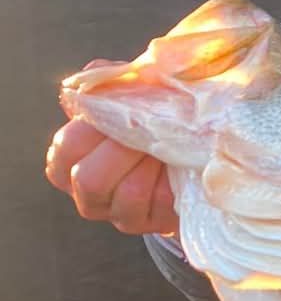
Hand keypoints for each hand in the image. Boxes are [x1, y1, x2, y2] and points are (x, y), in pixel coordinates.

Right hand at [45, 66, 175, 235]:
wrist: (193, 151)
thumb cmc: (151, 119)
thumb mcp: (127, 93)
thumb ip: (107, 82)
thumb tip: (99, 77)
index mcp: (68, 159)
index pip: (67, 146)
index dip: (95, 128)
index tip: (121, 112)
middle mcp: (86, 192)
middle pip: (88, 179)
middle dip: (123, 150)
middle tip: (146, 131)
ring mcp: (118, 214)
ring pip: (127, 193)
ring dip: (152, 164)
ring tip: (165, 147)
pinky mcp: (150, 223)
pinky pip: (160, 204)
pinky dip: (170, 179)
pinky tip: (177, 165)